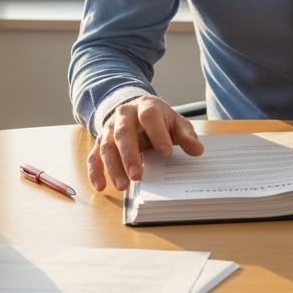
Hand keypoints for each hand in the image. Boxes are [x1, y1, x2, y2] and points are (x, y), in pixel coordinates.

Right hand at [86, 94, 202, 190]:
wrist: (137, 110)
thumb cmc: (160, 120)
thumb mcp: (176, 123)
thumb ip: (186, 136)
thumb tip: (198, 150)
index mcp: (146, 107)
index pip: (150, 117)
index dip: (158, 134)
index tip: (167, 153)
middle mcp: (124, 116)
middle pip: (123, 133)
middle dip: (130, 155)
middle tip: (137, 176)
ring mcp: (110, 128)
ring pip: (107, 146)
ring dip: (113, 167)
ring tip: (123, 186)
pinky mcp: (100, 142)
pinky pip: (94, 156)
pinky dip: (95, 171)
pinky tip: (101, 186)